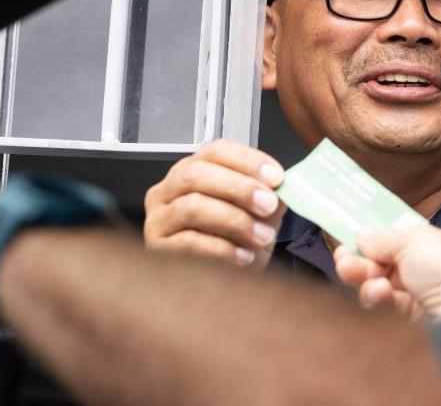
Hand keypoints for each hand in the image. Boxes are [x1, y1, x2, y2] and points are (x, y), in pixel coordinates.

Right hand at [143, 140, 285, 268]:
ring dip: (234, 220)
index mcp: (193, 172)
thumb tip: (282, 185)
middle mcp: (168, 191)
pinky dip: (222, 249)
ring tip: (261, 236)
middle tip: (268, 204)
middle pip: (196, 174)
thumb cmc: (237, 245)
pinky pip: (188, 242)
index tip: (275, 177)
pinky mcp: (158, 248)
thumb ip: (268, 196)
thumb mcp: (258, 216)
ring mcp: (159, 219)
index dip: (246, 160)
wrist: (224, 287)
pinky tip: (243, 256)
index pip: (215, 152)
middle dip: (238, 187)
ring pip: (192, 207)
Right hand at [334, 226, 440, 321]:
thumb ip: (385, 239)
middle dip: (360, 264)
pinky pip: (387, 310)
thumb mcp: (416, 240)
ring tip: (373, 283)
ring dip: (368, 283)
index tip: (348, 242)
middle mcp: (428, 274)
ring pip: (381, 291)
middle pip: (383, 268)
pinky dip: (380, 301)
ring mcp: (421, 300)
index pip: (397, 245)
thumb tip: (363, 234)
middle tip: (344, 260)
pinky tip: (381, 293)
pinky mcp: (414, 325)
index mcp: (435, 249)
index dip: (372, 244)